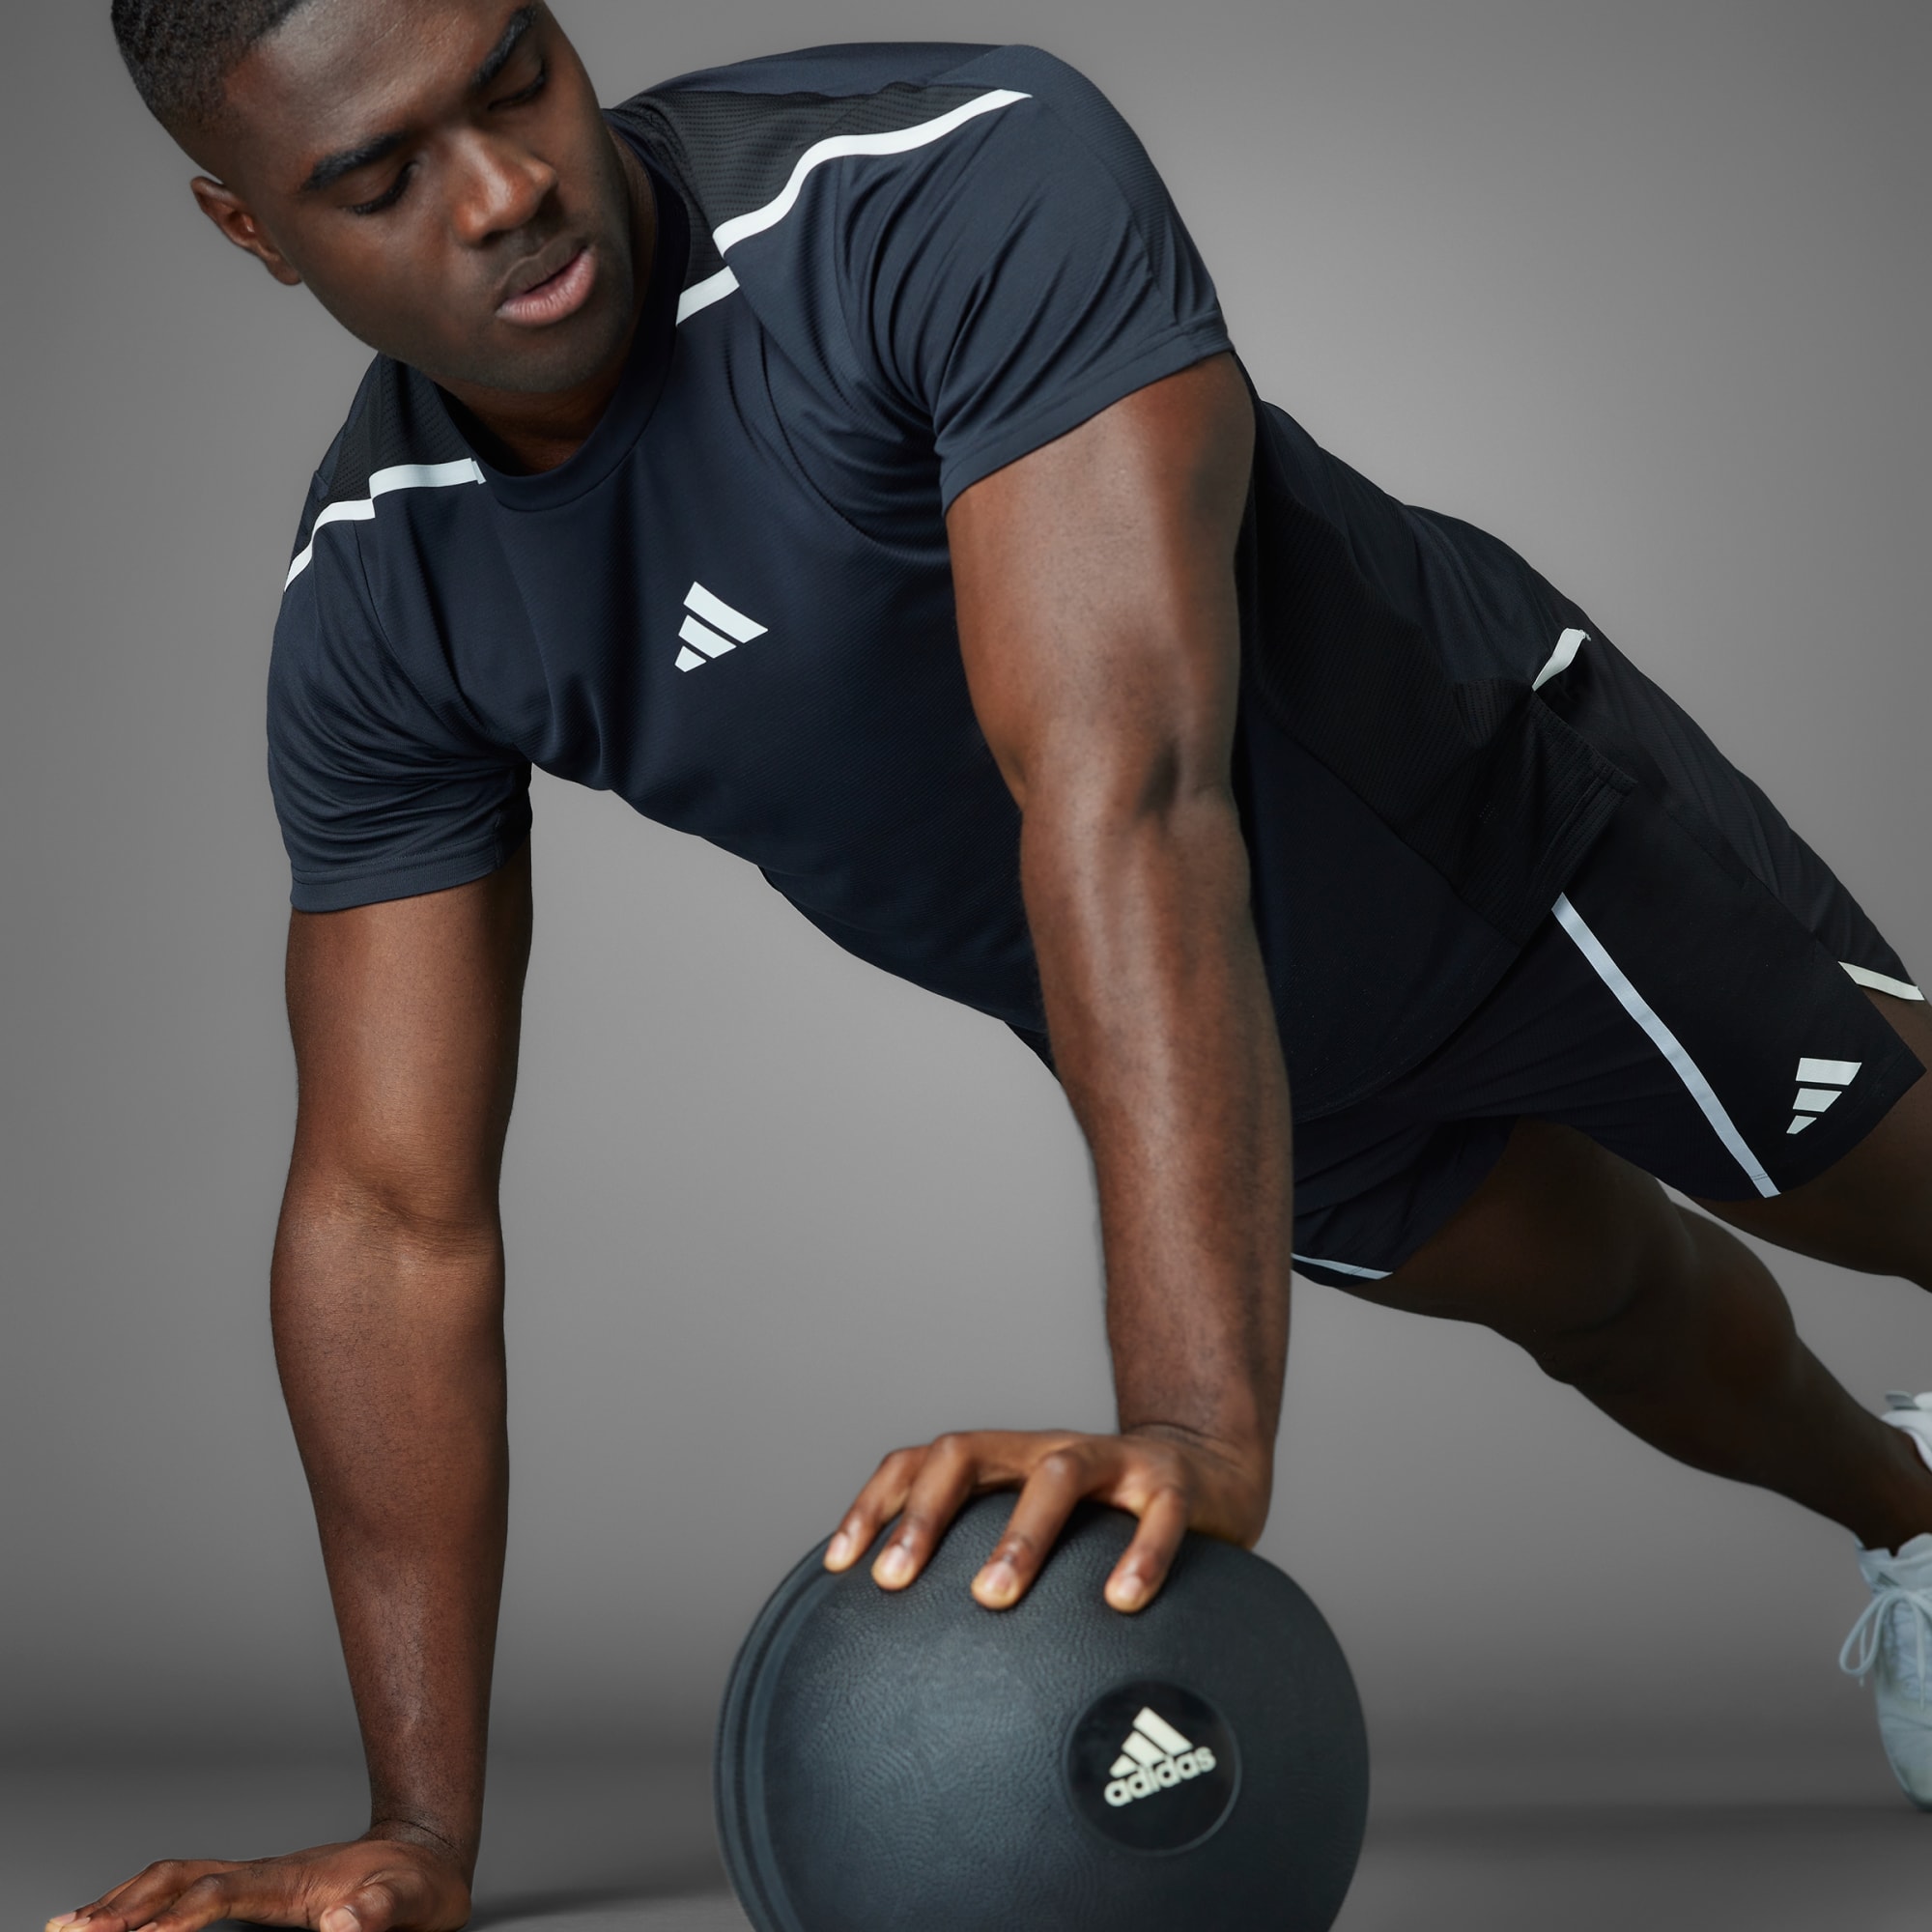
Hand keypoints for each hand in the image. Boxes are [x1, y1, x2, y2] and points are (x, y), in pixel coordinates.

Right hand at [44, 1833, 472, 1931]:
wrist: (427, 1856)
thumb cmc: (418, 1885)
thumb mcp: (412, 1900)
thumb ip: (380, 1910)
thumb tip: (347, 1922)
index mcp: (292, 1879)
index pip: (221, 1893)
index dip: (178, 1917)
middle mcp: (265, 1873)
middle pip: (181, 1877)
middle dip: (126, 1904)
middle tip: (72, 1931)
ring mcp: (257, 1879)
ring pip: (176, 1878)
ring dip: (124, 1900)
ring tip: (71, 1925)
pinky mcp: (257, 1890)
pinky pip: (189, 1890)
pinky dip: (146, 1903)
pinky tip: (121, 1921)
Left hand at [822, 1426, 1270, 1613]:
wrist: (1211, 1474)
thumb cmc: (1106, 1523)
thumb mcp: (1041, 1528)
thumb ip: (987, 1565)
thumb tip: (913, 1660)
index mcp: (1008, 1460)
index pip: (923, 1461)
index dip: (877, 1505)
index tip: (837, 1567)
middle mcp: (1048, 1449)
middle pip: (969, 1452)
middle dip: (926, 1514)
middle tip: (896, 1581)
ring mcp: (1114, 1460)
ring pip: (1057, 1476)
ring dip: (1020, 1535)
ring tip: (992, 1596)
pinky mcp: (1175, 1485)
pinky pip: (1157, 1515)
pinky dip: (1140, 1554)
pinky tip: (1121, 1601)